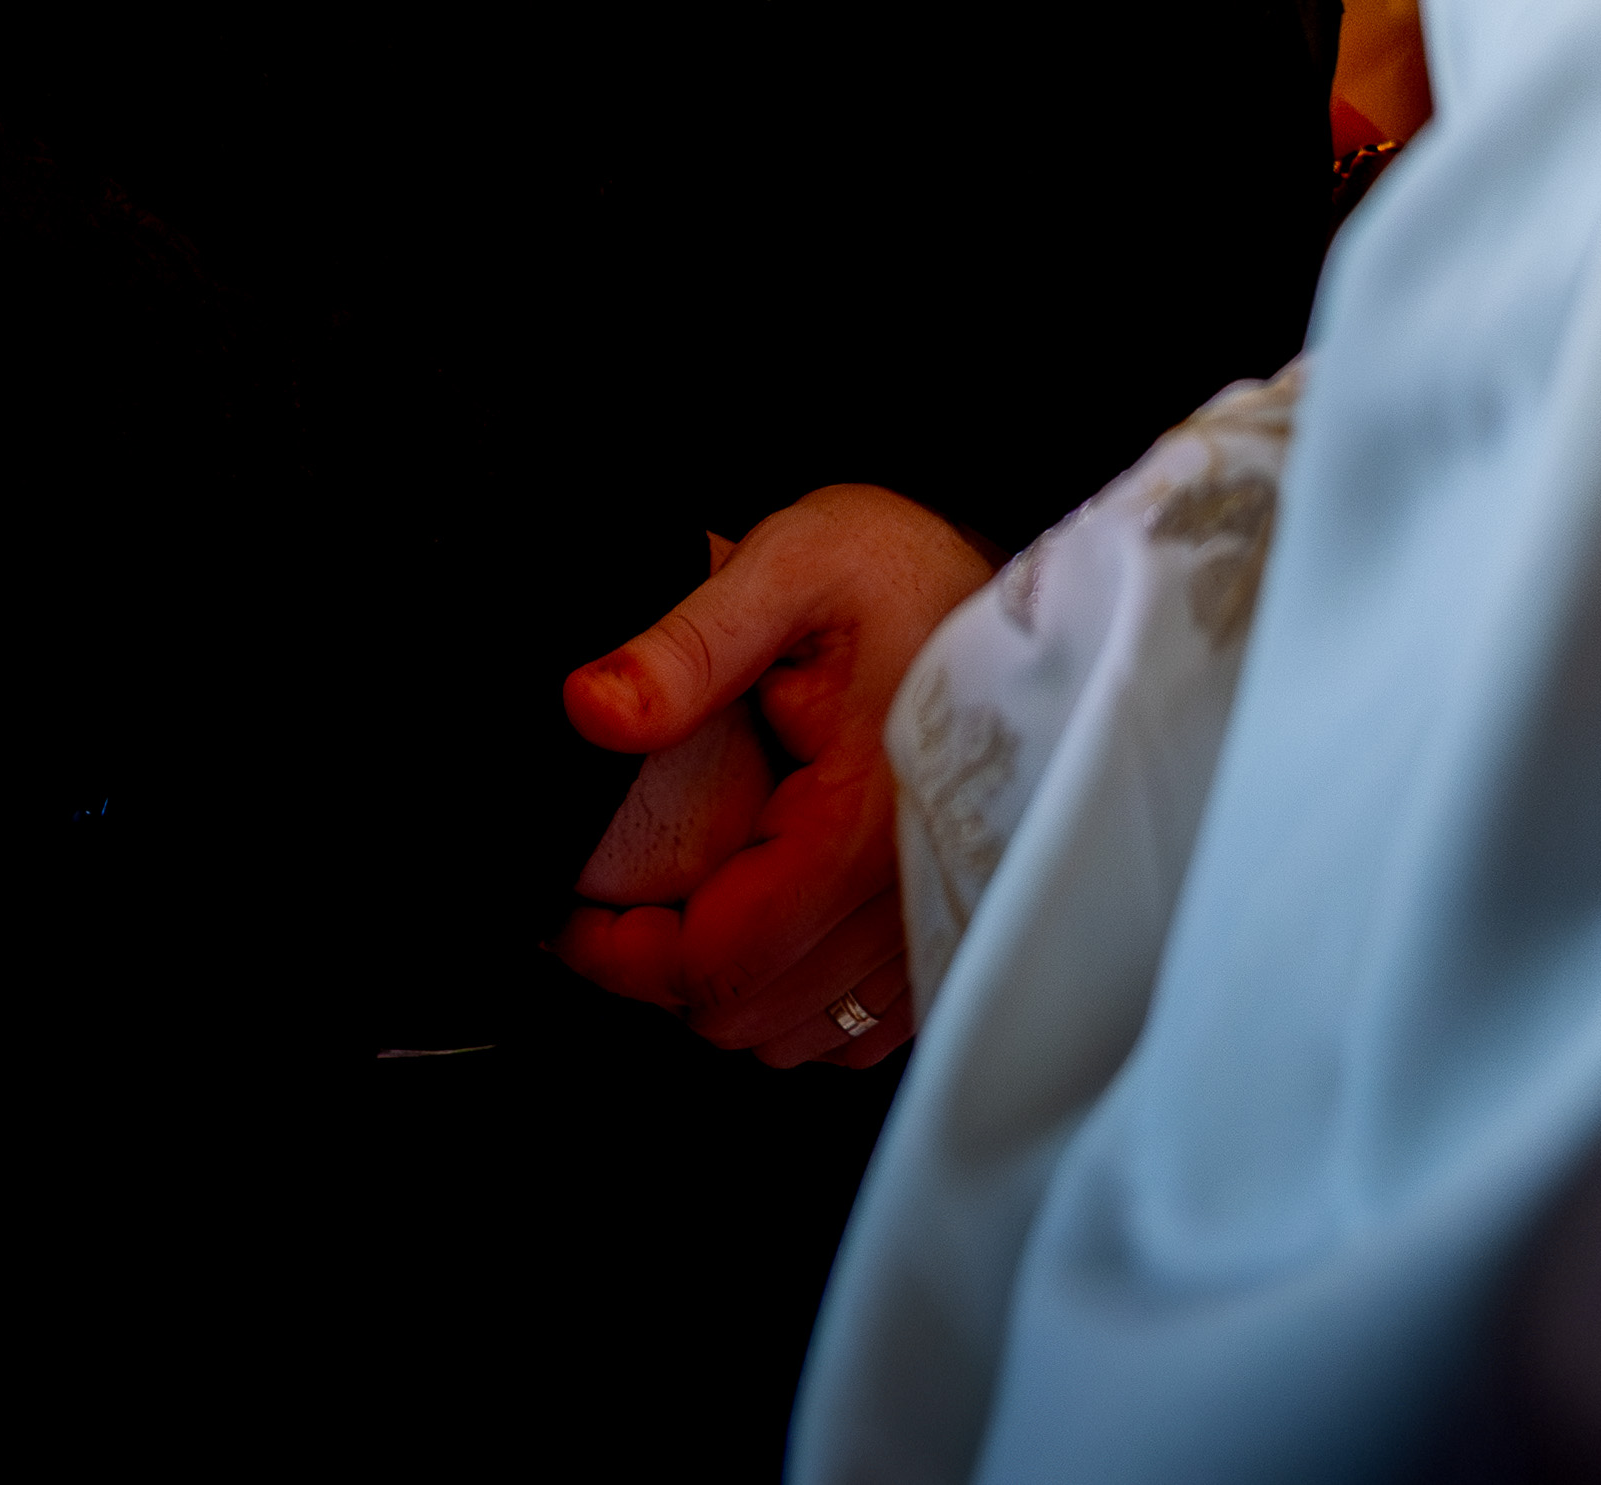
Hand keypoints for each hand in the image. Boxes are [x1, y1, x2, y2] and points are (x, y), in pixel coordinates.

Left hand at [552, 483, 994, 1067]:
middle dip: (660, 971)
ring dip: (729, 988)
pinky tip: (770, 921)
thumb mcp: (792, 565)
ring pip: (802, 1036)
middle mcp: (911, 903)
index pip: (716, 966)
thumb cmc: (910, 573)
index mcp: (862, 829)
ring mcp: (939, 932)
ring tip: (687, 904)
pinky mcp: (954, 938)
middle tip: (611, 903)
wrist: (1034, 594)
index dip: (617, 956)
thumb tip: (591, 710)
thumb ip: (687, 644)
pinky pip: (860, 1030)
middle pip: (750, 1016)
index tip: (567, 913)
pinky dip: (800, 998)